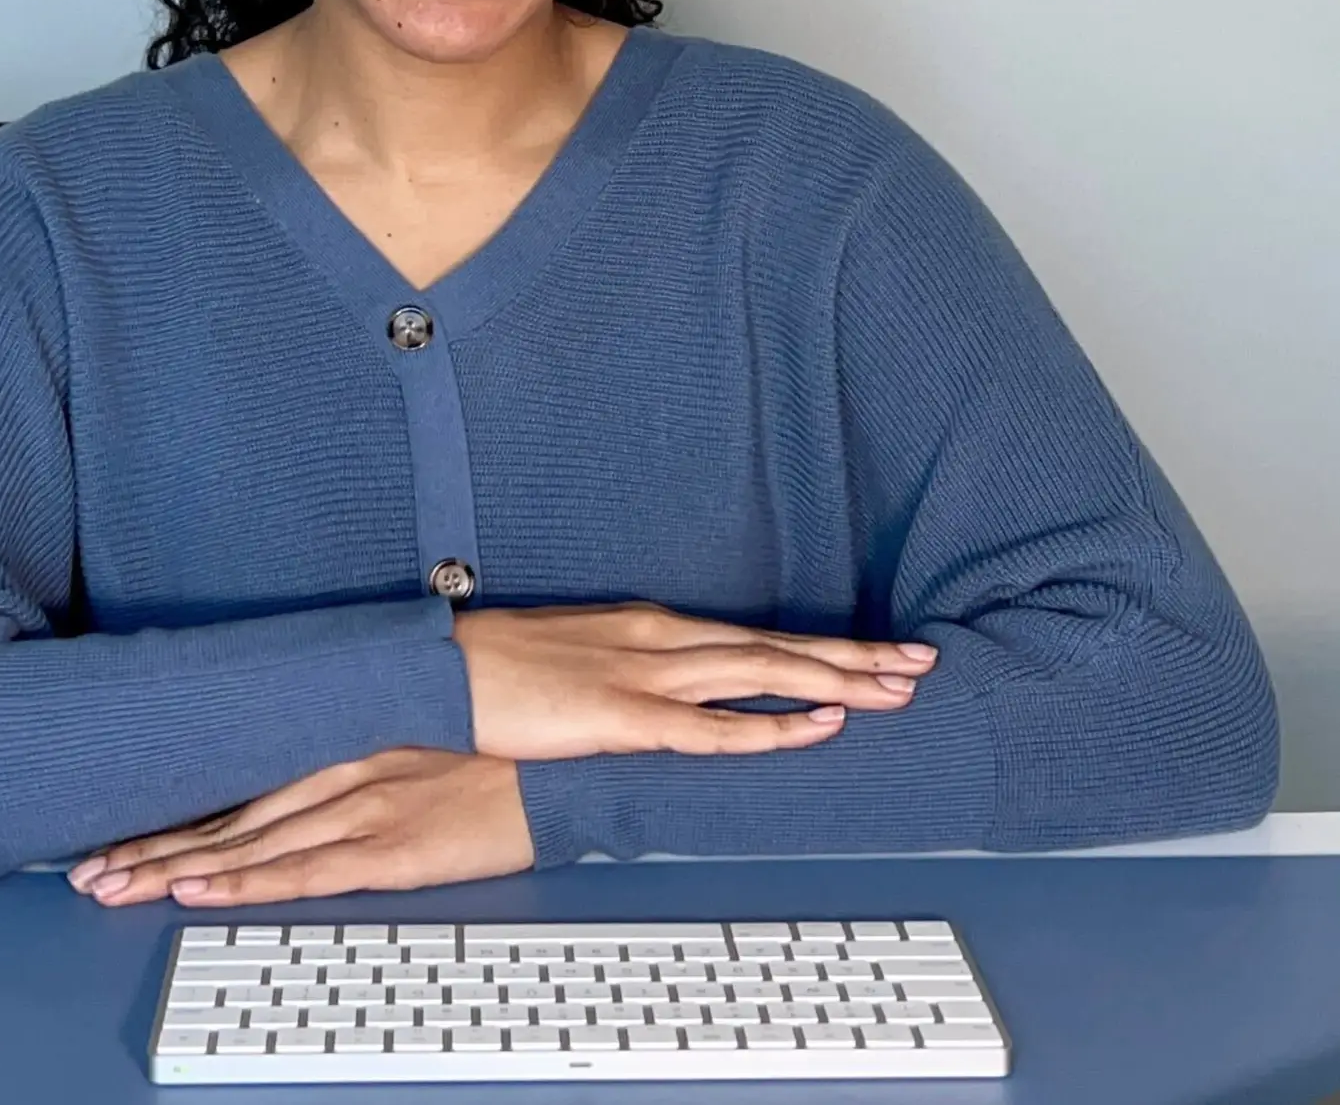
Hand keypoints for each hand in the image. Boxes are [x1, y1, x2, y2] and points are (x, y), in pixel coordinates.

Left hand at [67, 748, 532, 907]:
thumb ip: (356, 762)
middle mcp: (340, 773)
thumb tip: (303, 790)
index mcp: (342, 748)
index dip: (174, 814)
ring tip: (117, 885)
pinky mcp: (392, 849)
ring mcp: (362, 809)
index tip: (116, 829)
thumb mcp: (411, 746)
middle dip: (153, 845)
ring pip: (250, 845)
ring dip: (178, 867)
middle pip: (229, 818)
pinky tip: (201, 891)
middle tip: (89, 870)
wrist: (556, 764)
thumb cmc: (487, 754)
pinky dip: (247, 883)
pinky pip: (305, 871)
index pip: (240, 788)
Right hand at [454, 602, 937, 760]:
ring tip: (896, 689)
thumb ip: (626, 670)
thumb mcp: (576, 658)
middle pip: (774, 649)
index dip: (820, 648)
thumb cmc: (498, 666)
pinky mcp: (619, 715)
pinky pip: (708, 729)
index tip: (877, 651)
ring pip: (759, 675)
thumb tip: (664, 692)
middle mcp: (659, 640)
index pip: (754, 637)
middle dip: (853, 657)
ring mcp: (642, 674)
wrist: (438, 667)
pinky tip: (814, 729)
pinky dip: (769, 728)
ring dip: (834, 683)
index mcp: (649, 628)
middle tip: (920, 661)